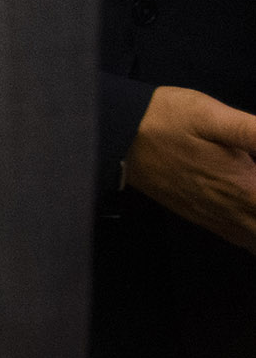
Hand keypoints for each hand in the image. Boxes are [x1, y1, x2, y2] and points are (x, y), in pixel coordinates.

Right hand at [125, 85, 255, 250]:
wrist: (116, 133)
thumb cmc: (166, 119)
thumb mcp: (213, 115)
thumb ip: (254, 132)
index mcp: (245, 187)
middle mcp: (235, 210)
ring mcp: (217, 218)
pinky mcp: (202, 217)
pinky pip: (242, 241)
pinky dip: (255, 241)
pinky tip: (254, 232)